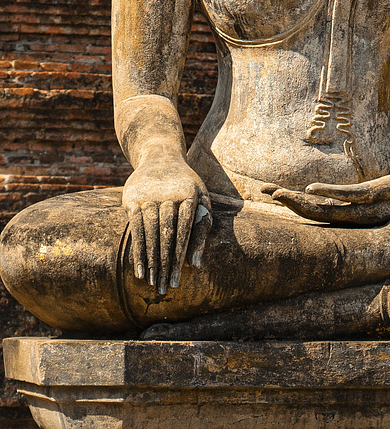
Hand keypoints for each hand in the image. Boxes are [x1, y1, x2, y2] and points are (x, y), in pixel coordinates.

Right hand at [122, 156, 211, 293]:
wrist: (161, 155)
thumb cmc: (186, 185)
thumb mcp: (201, 198)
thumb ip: (202, 228)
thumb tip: (196, 265)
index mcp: (189, 194)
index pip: (185, 230)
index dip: (181, 256)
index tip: (177, 280)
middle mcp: (168, 195)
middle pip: (167, 235)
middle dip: (165, 263)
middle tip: (164, 289)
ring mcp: (148, 196)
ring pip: (149, 233)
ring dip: (150, 260)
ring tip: (152, 283)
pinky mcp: (132, 199)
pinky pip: (134, 228)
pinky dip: (137, 250)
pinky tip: (139, 270)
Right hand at [261, 169, 389, 225]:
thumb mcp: (367, 195)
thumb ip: (346, 194)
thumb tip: (325, 186)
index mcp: (348, 216)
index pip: (312, 214)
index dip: (290, 205)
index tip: (267, 192)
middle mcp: (352, 217)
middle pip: (314, 214)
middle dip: (289, 204)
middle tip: (266, 193)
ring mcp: (362, 209)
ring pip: (326, 209)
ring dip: (301, 202)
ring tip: (279, 194)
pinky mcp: (375, 196)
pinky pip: (347, 196)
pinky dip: (328, 193)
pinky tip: (310, 188)